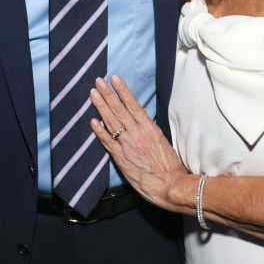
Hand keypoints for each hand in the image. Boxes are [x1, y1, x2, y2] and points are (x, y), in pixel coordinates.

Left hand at [90, 75, 187, 210]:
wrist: (170, 185)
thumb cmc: (169, 166)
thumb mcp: (162, 141)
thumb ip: (149, 131)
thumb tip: (141, 122)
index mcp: (149, 128)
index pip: (133, 104)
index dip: (123, 91)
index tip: (115, 78)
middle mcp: (138, 133)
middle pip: (119, 109)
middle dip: (108, 94)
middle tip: (98, 81)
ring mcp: (128, 145)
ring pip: (112, 122)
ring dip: (101, 107)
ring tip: (93, 94)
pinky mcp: (121, 159)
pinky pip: (108, 142)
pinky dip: (100, 131)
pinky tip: (92, 121)